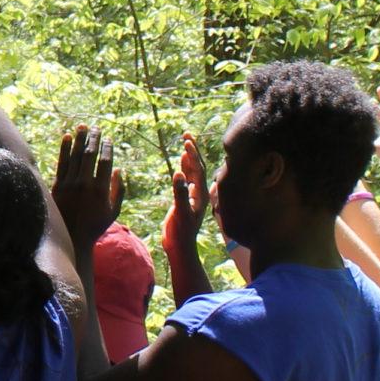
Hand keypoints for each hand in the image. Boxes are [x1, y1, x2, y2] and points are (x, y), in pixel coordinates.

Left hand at [54, 125, 123, 247]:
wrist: (72, 237)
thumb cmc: (96, 225)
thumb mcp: (113, 211)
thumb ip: (119, 190)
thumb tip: (119, 169)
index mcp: (101, 190)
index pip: (105, 162)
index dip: (107, 148)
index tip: (109, 138)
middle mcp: (85, 184)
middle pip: (89, 155)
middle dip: (93, 139)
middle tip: (96, 128)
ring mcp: (69, 184)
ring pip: (74, 156)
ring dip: (78, 139)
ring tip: (82, 126)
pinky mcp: (57, 185)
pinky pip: (61, 163)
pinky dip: (64, 148)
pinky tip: (66, 137)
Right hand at [161, 133, 207, 264]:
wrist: (180, 245)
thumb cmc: (181, 231)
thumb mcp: (181, 212)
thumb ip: (180, 193)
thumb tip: (178, 173)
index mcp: (201, 194)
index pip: (198, 169)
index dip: (193, 155)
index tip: (187, 141)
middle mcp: (199, 192)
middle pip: (198, 167)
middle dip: (193, 151)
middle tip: (187, 134)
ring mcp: (193, 195)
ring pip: (192, 172)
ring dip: (189, 157)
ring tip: (185, 143)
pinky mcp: (185, 199)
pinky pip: (186, 179)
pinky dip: (184, 168)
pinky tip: (180, 163)